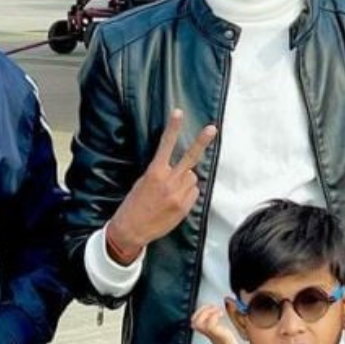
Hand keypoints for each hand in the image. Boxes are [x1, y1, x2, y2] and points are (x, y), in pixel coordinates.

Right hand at [108, 110, 216, 259]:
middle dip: (201, 142)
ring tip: (171, 191)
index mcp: (154, 173)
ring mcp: (179, 195)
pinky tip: (174, 201)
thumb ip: (160, 172)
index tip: (178, 113)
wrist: (131, 230)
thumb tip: (177, 168)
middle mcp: (169, 182)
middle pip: (190, 158)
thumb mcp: (141, 183)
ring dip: (185, 179)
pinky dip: (187, 193)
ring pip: (192, 177)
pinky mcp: (185, 207)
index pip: (165, 145)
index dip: (172, 128)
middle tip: (212, 128)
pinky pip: (193, 192)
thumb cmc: (133, 205)